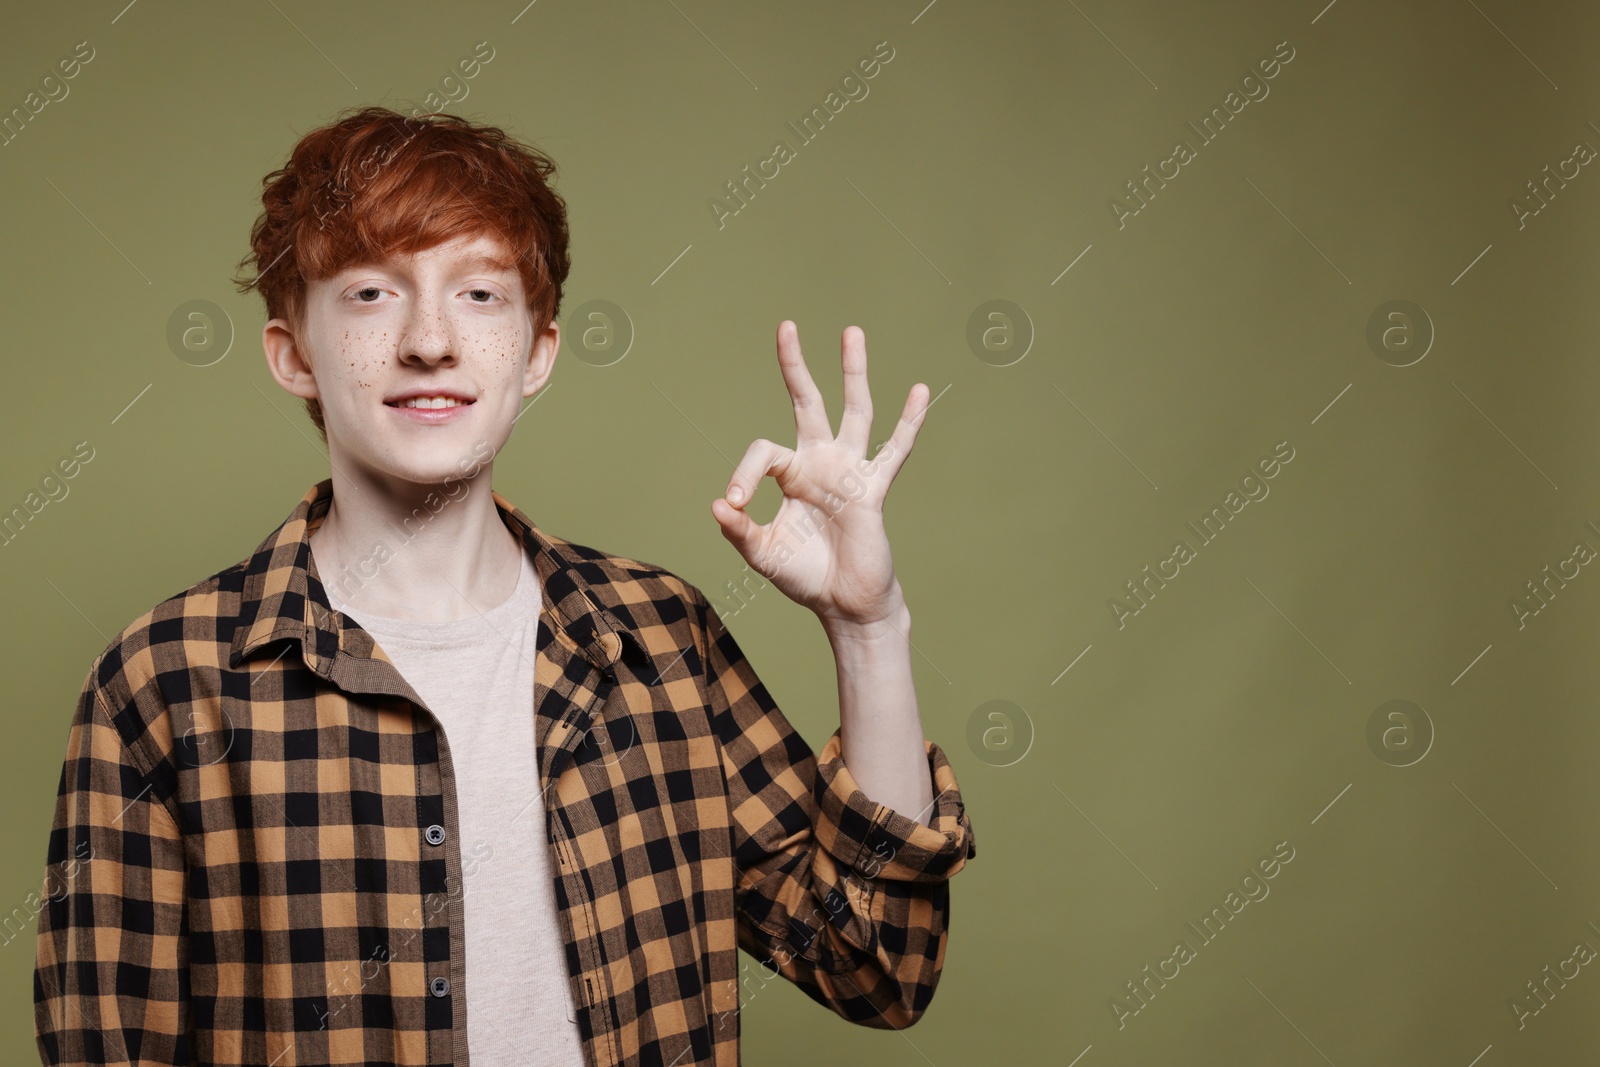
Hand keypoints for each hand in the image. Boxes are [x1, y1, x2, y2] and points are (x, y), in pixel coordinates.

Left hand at [710, 320, 926, 632]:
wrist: (844, 605)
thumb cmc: (804, 577)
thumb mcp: (762, 555)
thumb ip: (739, 531)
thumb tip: (716, 505)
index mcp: (790, 475)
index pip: (763, 453)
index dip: (743, 474)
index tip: (733, 505)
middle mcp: (820, 463)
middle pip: (808, 402)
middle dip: (796, 366)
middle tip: (787, 326)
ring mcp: (849, 472)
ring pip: (854, 411)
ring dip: (852, 372)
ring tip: (851, 332)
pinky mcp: (873, 489)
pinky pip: (895, 451)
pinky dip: (908, 422)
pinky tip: (919, 391)